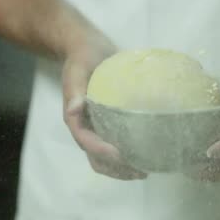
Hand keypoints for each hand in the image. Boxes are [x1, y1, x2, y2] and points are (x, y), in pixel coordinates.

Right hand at [62, 28, 146, 179]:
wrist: (86, 48)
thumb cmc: (82, 56)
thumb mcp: (78, 68)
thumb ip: (75, 88)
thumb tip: (73, 110)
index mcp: (74, 117)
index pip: (86, 142)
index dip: (102, 152)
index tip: (122, 155)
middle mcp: (84, 127)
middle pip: (96, 158)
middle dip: (116, 169)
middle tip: (140, 171)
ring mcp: (96, 128)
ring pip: (104, 159)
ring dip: (122, 169)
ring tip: (145, 170)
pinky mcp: (107, 124)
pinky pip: (114, 147)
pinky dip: (127, 157)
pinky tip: (145, 156)